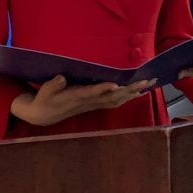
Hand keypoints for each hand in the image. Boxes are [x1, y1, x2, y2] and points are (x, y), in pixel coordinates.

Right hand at [10, 76, 156, 126]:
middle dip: (129, 89)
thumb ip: (54, 85)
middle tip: (146, 81)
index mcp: (76, 97)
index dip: (103, 90)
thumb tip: (61, 77)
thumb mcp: (45, 91)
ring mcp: (93, 104)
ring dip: (133, 92)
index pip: (92, 93)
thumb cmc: (44, 99)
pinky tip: (138, 92)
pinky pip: (115, 101)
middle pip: (112, 96)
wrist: (44, 114)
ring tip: (149, 84)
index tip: (115, 85)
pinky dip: (128, 96)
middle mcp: (88, 102)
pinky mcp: (95, 104)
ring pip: (117, 99)